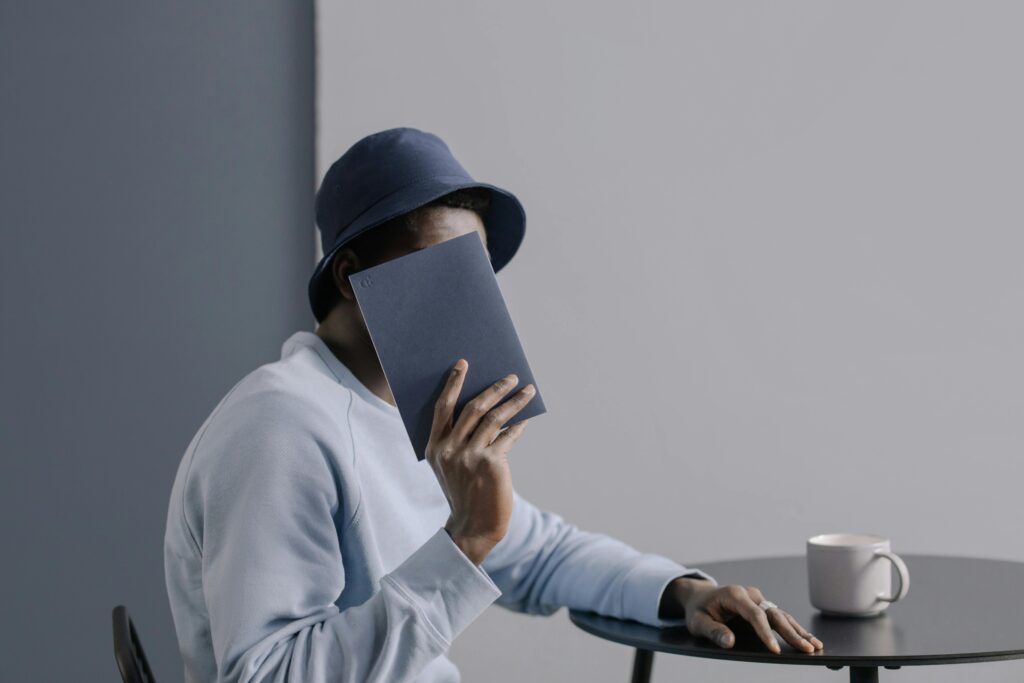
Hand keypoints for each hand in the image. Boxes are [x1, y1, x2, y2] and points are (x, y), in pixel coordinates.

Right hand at [426, 358, 535, 565]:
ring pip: (494, 418)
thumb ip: (460, 439)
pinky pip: (507, 436)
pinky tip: (526, 419)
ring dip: (514, 401)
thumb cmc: (465, 492)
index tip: (463, 363)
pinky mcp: (490, 463)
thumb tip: (487, 407)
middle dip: (494, 388)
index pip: (442, 406)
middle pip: (473, 407)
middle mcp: (448, 449)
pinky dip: (518, 425)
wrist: (473, 526)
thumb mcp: (452, 465)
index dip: (453, 383)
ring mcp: (469, 456)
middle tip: (511, 376)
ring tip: (528, 391)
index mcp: (433, 447)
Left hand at [660, 578, 823, 653]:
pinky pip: (781, 619)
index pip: (754, 614)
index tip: (775, 650)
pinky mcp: (763, 608)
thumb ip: (712, 631)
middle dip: (791, 633)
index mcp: (735, 595)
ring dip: (799, 631)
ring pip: (782, 616)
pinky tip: (808, 641)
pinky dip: (795, 630)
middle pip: (774, 614)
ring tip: (815, 646)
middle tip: (807, 649)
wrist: (700, 597)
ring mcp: (759, 600)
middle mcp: (750, 595)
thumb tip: (729, 642)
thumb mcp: (698, 621)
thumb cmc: (698, 609)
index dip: (765, 633)